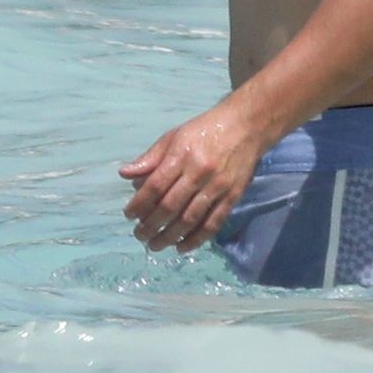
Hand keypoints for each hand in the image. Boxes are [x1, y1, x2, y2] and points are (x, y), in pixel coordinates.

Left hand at [118, 103, 265, 253]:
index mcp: (182, 155)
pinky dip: (197, 239)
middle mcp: (200, 172)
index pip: (155, 186)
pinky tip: (182, 247)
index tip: (129, 215)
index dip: (139, 205)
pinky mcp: (233, 195)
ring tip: (155, 245)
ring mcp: (218, 185)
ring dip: (169, 236)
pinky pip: (213, 222)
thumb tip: (124, 174)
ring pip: (190, 219)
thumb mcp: (174, 136)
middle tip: (139, 235)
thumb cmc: (204, 130)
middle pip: (170, 206)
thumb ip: (150, 158)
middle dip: (150, 226)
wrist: (247, 125)